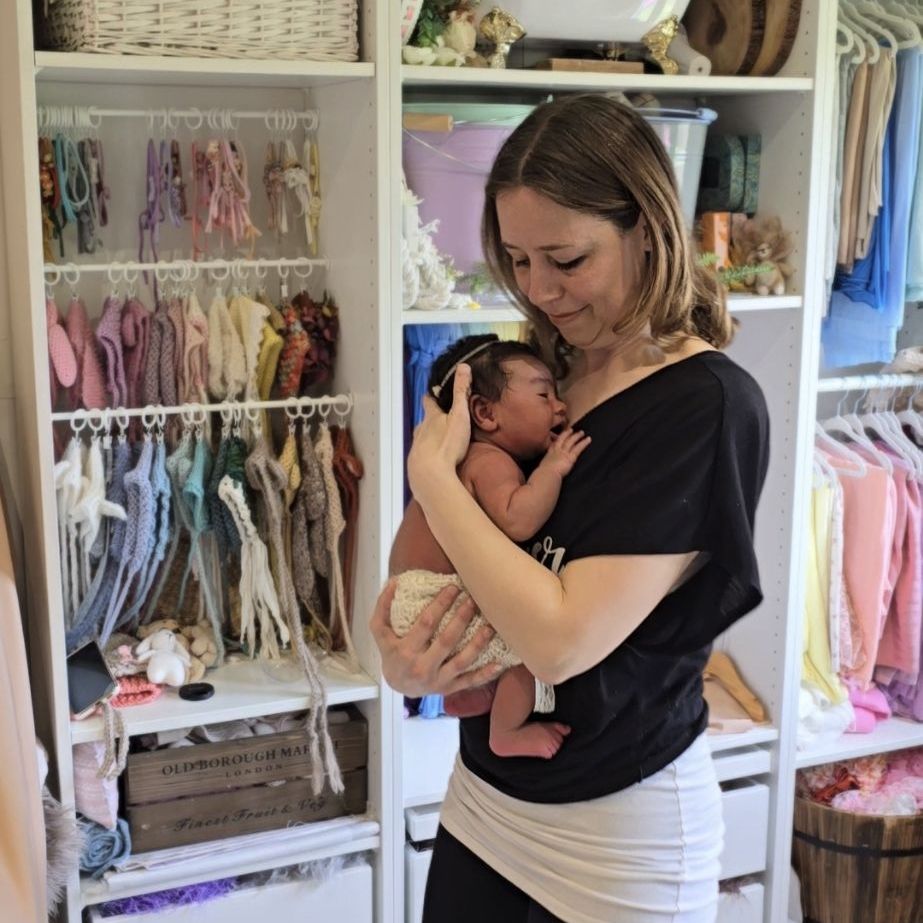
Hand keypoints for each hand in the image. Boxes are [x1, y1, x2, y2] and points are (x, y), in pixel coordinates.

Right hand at [369, 578, 503, 696]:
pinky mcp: (448, 689)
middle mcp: (422, 667)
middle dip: (461, 619)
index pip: (426, 623)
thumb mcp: (380, 631)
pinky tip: (499, 663)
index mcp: (405, 651)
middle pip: (446, 641)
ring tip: (490, 626)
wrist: (397, 686)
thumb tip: (394, 582)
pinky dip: (485, 674)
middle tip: (473, 600)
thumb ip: (383, 607)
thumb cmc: (391, 653)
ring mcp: (437, 680)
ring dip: (478, 643)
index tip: (453, 587)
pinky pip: (469, 682)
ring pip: (461, 661)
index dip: (441, 604)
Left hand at [407, 364, 471, 502]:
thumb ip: (461, 392)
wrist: (430, 475)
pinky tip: (433, 462)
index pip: (429, 401)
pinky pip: (422, 457)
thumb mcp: (459, 416)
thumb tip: (463, 366)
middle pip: (424, 421)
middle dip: (431, 419)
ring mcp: (417, 448)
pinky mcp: (416, 465)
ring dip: (428, 438)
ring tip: (438, 441)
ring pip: (421, 439)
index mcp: (431, 417)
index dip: (431, 395)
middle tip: (441, 418)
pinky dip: (427, 456)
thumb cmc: (446, 445)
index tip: (433, 392)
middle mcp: (420, 431)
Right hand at [540, 428, 590, 477]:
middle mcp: (556, 452)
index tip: (558, 436)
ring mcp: (563, 453)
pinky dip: (584, 443)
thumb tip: (540, 474)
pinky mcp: (570, 457)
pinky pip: (578, 448)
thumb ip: (543, 470)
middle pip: (562, 440)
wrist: (547, 475)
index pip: (552, 446)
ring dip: (576, 436)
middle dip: (566, 434)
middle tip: (571, 430)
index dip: (555, 440)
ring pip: (571, 442)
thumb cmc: (543, 475)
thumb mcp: (541, 470)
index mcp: (548, 456)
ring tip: (582, 432)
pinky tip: (589, 439)